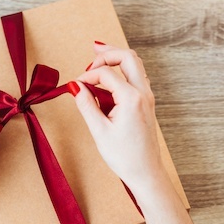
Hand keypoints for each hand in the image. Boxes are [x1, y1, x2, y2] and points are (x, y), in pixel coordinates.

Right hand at [74, 45, 164, 193]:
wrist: (146, 172)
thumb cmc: (124, 156)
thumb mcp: (99, 131)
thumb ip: (86, 105)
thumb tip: (75, 87)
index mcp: (131, 98)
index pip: (106, 73)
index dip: (87, 75)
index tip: (76, 86)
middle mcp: (143, 93)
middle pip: (128, 57)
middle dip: (108, 52)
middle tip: (92, 51)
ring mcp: (148, 97)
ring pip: (135, 65)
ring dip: (117, 59)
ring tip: (99, 59)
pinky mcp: (147, 103)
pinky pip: (137, 77)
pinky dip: (123, 71)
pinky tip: (109, 77)